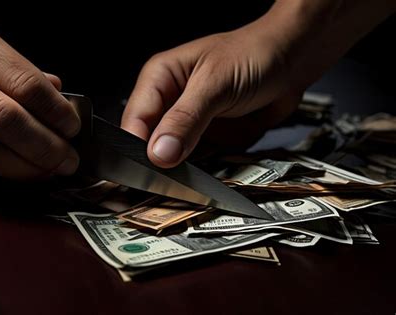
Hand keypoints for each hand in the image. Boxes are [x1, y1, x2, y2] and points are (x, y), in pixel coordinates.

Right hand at [0, 26, 79, 178]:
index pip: (28, 83)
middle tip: (68, 160)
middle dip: (48, 147)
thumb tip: (59, 92)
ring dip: (26, 169)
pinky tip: (14, 174)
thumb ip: (19, 73)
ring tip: (49, 171)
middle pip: (10, 120)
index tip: (73, 128)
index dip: (58, 112)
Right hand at [122, 25, 299, 167]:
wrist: (291, 61)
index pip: (136, 118)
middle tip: (165, 182)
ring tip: (185, 184)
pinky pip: (196, 162)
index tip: (149, 169)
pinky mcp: (207, 138)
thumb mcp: (215, 84)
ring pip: (171, 155)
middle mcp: (169, 102)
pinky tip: (203, 181)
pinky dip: (199, 174)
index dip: (138, 146)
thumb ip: (186, 119)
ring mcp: (188, 123)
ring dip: (177, 170)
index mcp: (160, 78)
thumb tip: (159, 152)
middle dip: (156, 162)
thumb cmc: (253, 56)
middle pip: (149, 140)